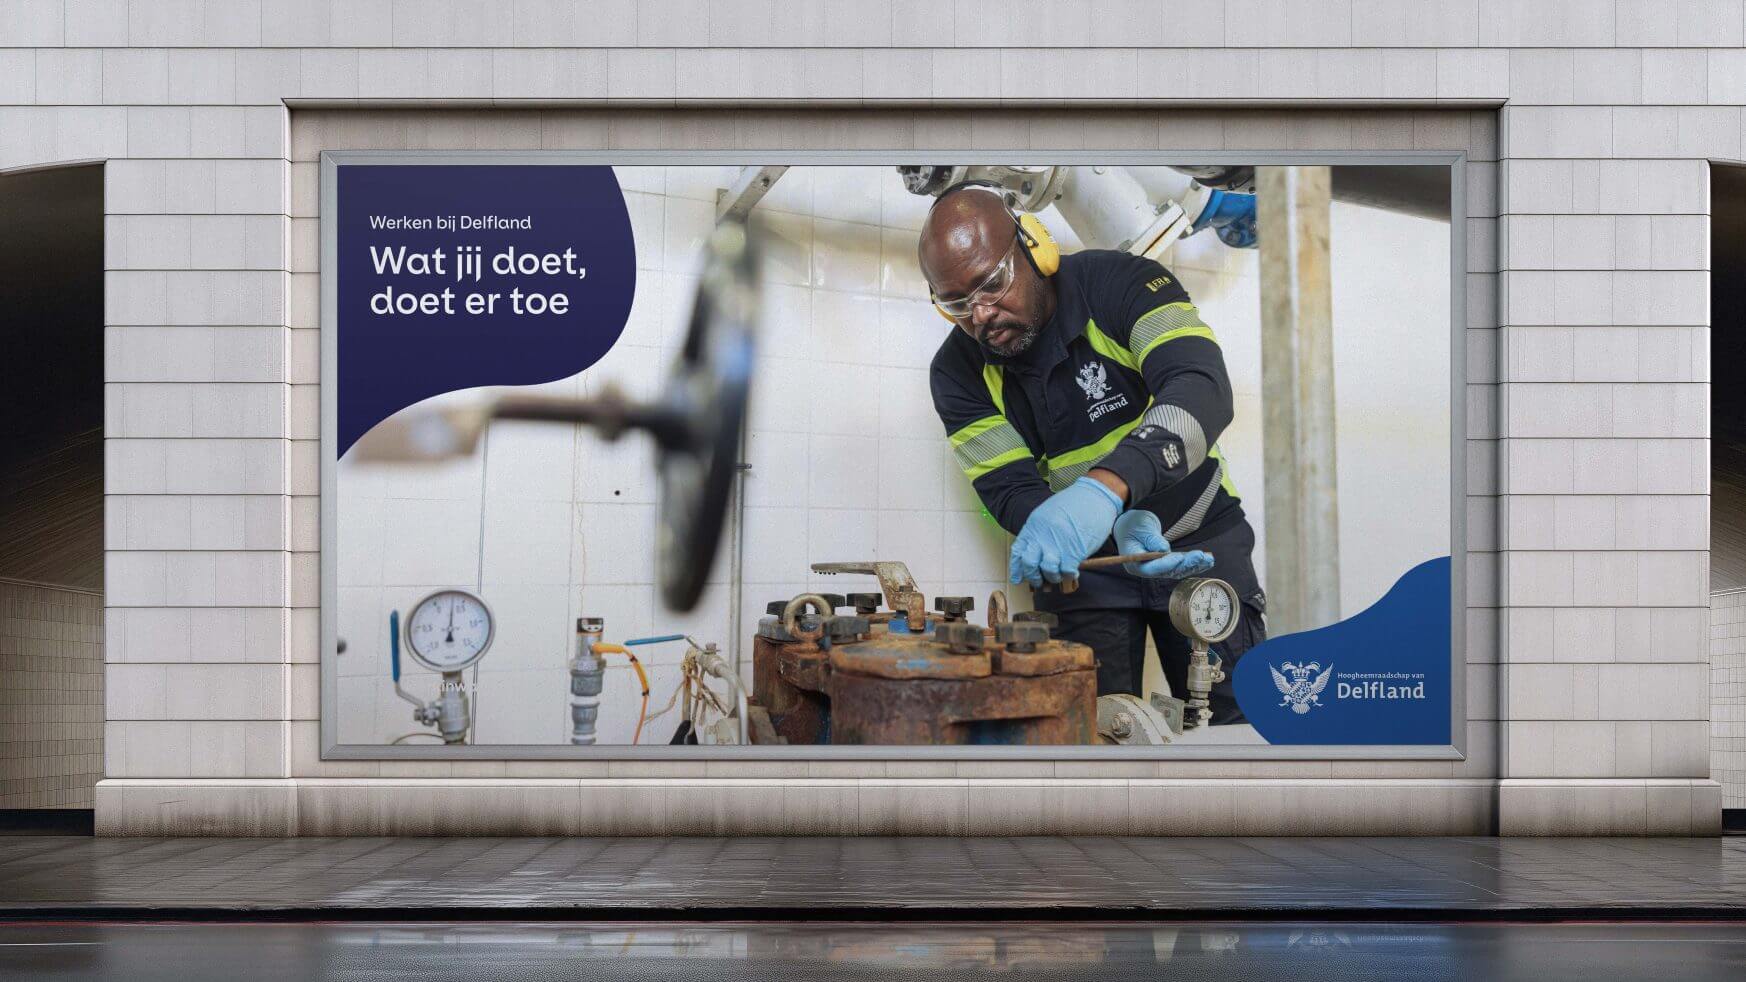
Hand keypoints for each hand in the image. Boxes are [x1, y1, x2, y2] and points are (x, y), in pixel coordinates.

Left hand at [1008, 477, 1122, 587]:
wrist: (1094, 496)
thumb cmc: (1073, 504)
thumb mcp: (1047, 514)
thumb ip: (1039, 533)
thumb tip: (1036, 553)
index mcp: (1033, 526)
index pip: (1018, 552)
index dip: (1017, 568)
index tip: (1019, 578)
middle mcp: (1042, 536)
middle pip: (1029, 564)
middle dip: (1034, 577)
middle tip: (1040, 581)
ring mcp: (1058, 543)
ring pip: (1048, 570)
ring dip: (1053, 577)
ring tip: (1058, 575)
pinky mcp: (1074, 550)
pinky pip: (1067, 571)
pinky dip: (1069, 575)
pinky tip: (1072, 572)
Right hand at [1112, 509, 1215, 578]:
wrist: (1132, 526)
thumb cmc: (1133, 525)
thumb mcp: (1141, 527)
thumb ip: (1151, 539)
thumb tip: (1164, 549)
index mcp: (1135, 563)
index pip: (1151, 568)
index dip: (1166, 564)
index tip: (1179, 557)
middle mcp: (1147, 570)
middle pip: (1168, 572)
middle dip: (1186, 564)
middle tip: (1199, 556)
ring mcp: (1158, 569)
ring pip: (1177, 571)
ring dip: (1194, 565)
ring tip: (1208, 559)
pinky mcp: (1167, 565)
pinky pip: (1181, 567)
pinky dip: (1195, 565)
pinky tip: (1207, 561)